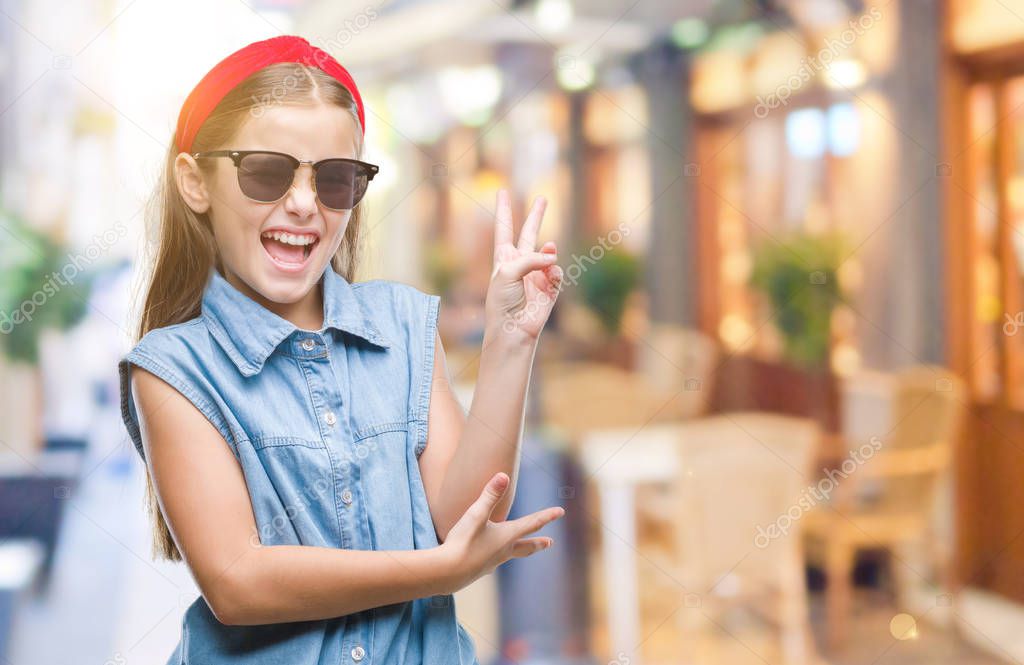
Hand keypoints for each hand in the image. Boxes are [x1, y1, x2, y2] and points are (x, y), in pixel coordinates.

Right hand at [437, 472, 564, 592]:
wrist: (447, 572)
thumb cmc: (463, 541)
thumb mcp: (476, 514)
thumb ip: (489, 495)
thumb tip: (503, 475)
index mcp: (507, 536)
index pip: (531, 523)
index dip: (547, 516)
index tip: (561, 512)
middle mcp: (503, 550)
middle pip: (526, 545)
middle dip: (538, 542)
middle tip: (550, 543)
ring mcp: (492, 562)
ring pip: (511, 554)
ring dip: (521, 550)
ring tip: (524, 550)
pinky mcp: (480, 569)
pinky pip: (494, 562)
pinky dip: (498, 558)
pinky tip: (491, 562)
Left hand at [485, 189, 562, 343]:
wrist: (513, 328)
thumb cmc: (502, 301)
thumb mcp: (507, 272)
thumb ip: (530, 258)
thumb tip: (553, 254)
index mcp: (503, 258)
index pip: (504, 229)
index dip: (503, 211)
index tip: (501, 192)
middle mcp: (520, 264)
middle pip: (529, 233)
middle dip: (536, 217)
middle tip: (543, 198)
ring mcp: (536, 274)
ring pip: (548, 252)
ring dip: (548, 251)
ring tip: (549, 248)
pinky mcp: (550, 287)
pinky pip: (557, 272)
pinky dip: (554, 272)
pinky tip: (551, 274)